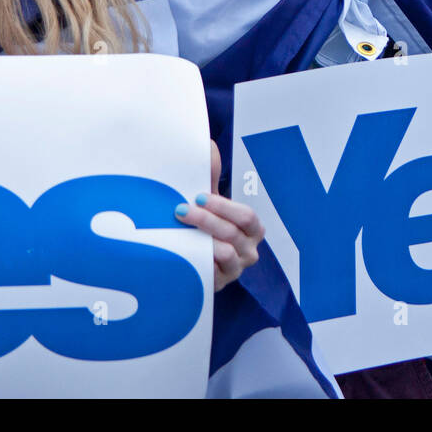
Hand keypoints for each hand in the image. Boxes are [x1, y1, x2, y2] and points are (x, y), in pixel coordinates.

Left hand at [174, 142, 263, 290]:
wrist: (192, 258)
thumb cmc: (204, 225)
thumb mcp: (208, 202)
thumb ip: (210, 176)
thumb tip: (208, 147)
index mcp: (252, 228)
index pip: (246, 216)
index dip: (223, 206)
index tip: (198, 195)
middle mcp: (249, 250)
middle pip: (233, 232)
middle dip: (206, 219)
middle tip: (181, 209)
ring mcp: (236, 269)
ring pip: (224, 251)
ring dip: (201, 236)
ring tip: (179, 225)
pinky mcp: (220, 283)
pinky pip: (212, 271)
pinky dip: (200, 257)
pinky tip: (183, 248)